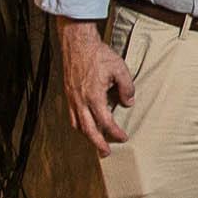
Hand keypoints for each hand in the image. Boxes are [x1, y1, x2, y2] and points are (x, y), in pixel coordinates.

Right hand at [57, 18, 133, 156]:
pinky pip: (71, 115)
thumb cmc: (98, 55)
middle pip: (88, 129)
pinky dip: (78, 124)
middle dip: (98, 143)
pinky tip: (85, 125)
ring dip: (87, 136)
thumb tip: (128, 103)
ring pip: (77, 124)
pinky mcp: (68, 94)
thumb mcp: (120, 69)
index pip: (105, 122)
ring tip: (96, 142)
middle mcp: (80, 100)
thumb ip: (127, 88)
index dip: (115, 132)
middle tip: (106, 153)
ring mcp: (72, 98)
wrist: (77, 43)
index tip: (123, 138)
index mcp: (94, 96)